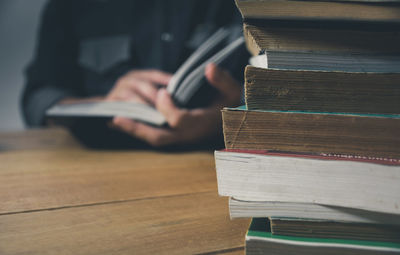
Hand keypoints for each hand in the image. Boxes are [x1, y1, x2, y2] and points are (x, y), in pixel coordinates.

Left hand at [111, 63, 241, 146]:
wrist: (235, 121)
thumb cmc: (232, 105)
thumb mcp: (232, 91)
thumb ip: (222, 80)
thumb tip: (209, 68)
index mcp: (201, 123)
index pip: (179, 119)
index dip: (168, 107)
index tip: (163, 90)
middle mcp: (189, 134)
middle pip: (159, 136)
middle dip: (138, 127)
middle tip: (117, 117)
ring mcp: (181, 137)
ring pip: (155, 138)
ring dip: (135, 130)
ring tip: (116, 119)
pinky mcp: (176, 135)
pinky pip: (156, 135)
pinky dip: (141, 129)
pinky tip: (127, 120)